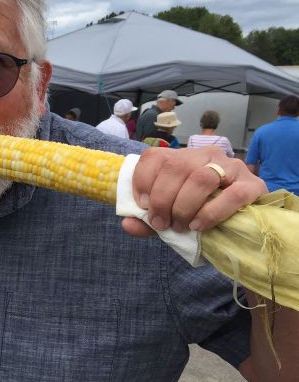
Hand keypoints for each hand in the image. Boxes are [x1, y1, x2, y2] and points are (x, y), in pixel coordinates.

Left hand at [123, 147, 267, 236]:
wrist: (239, 221)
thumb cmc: (196, 213)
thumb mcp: (167, 216)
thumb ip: (145, 220)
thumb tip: (127, 224)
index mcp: (180, 157)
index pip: (154, 157)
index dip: (143, 181)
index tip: (143, 206)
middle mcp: (205, 155)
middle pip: (177, 167)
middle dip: (163, 200)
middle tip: (162, 223)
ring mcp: (231, 166)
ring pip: (202, 178)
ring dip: (184, 206)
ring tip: (180, 226)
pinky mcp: (253, 185)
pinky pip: (233, 194)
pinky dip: (211, 213)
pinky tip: (199, 225)